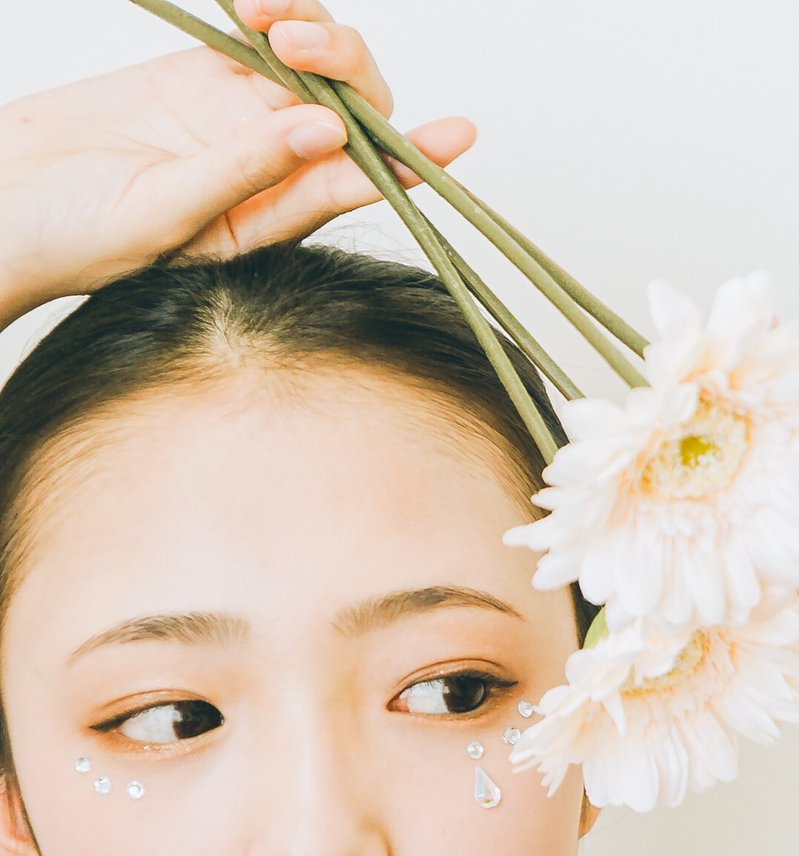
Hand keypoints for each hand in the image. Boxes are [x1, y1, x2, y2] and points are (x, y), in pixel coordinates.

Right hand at [0, 0, 475, 326]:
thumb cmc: (75, 237)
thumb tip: (322, 134)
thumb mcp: (164, 217)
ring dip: (307, 27)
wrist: (5, 197)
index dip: (410, 159)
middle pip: (347, 112)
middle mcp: (270, 171)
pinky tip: (250, 1)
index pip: (358, 186)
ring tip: (259, 14)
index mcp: (271, 220)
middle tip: (292, 44)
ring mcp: (239, 117)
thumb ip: (242, 174)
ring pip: (311, 64)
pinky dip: (270, 7)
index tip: (457, 134)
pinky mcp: (203, 72)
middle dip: (343, 68)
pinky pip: (260, 32)